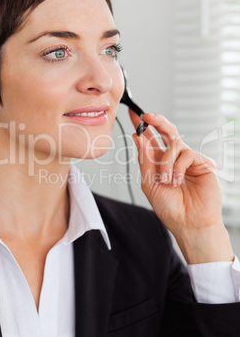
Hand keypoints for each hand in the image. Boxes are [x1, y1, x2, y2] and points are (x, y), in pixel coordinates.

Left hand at [130, 110, 233, 263]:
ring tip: (165, 180)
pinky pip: (187, 154)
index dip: (143, 126)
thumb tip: (138, 137)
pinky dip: (178, 168)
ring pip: (174, 144)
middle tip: (146, 116)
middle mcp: (175, 158)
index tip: (134, 113)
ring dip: (165, 162)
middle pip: (167, 131)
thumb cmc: (170, 207)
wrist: (189, 223)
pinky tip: (177, 181)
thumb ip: (145, 160)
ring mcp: (189, 160)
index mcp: (160, 163)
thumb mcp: (149, 183)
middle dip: (156, 121)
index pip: (152, 140)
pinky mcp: (203, 163)